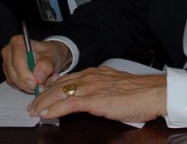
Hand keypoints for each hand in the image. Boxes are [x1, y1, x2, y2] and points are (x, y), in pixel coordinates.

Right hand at [2, 36, 70, 94]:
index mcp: (18, 42)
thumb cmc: (49, 53)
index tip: (35, 84)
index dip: (25, 74)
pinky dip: (27, 88)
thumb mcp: (52, 56)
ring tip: (44, 83)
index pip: (17, 61)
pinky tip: (37, 84)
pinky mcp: (9, 74)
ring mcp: (7, 64)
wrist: (49, 56)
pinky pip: (15, 85)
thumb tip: (39, 77)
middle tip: (42, 87)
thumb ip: (46, 65)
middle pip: (13, 73)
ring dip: (29, 87)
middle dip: (28, 84)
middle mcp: (9, 52)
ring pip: (14, 81)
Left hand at [27, 66, 166, 122]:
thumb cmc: (140, 93)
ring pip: (60, 93)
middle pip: (59, 85)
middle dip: (43, 96)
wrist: (154, 92)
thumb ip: (101, 90)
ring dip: (44, 103)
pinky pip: (69, 103)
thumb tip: (92, 100)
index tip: (42, 95)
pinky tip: (46, 114)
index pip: (67, 79)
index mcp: (96, 73)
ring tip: (34, 111)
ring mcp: (92, 87)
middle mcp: (91, 77)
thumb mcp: (115, 88)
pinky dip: (55, 109)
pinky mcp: (95, 100)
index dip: (52, 88)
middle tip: (32, 105)